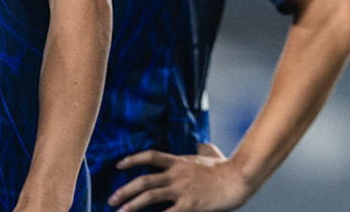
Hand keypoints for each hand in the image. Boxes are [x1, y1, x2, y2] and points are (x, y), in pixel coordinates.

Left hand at [110, 147, 252, 211]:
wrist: (238, 178)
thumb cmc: (226, 167)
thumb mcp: (211, 153)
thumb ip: (202, 149)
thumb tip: (200, 144)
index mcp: (180, 161)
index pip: (151, 156)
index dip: (133, 159)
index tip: (119, 165)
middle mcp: (177, 174)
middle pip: (144, 180)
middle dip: (125, 190)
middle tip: (112, 199)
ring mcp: (182, 190)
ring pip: (149, 196)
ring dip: (131, 206)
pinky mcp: (188, 205)